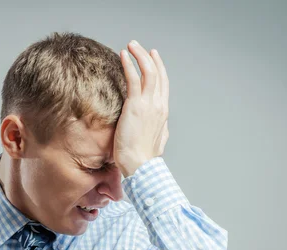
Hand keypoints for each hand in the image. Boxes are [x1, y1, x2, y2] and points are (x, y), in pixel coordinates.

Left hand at [114, 40, 169, 176]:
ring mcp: (149, 104)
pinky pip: (134, 79)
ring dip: (140, 55)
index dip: (159, 69)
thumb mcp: (154, 141)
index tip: (152, 58)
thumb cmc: (143, 159)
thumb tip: (158, 127)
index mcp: (162, 113)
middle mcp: (159, 105)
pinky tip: (124, 56)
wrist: (140, 166)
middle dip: (149, 57)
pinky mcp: (136, 106)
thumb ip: (157, 130)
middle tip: (139, 47)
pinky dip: (130, 65)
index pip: (163, 84)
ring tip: (131, 45)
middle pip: (158, 74)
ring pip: (148, 72)